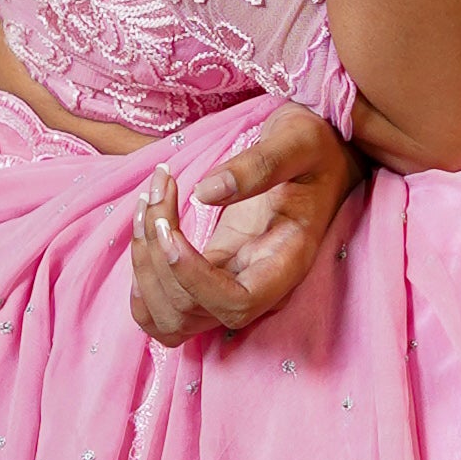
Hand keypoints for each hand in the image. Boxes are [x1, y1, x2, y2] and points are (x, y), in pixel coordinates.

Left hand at [130, 104, 353, 345]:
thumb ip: (260, 165)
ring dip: (143, 269)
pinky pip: (164, 307)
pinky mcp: (208, 276)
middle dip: (157, 259)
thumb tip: (206, 192)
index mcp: (286, 262)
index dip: (193, 280)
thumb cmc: (314, 149)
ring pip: (170, 318)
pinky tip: (145, 232)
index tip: (170, 231)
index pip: (236, 305)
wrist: (318, 158)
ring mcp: (229, 286)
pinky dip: (142, 280)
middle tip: (156, 194)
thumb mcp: (297, 141)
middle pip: (191, 314)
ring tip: (147, 205)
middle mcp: (256, 287)